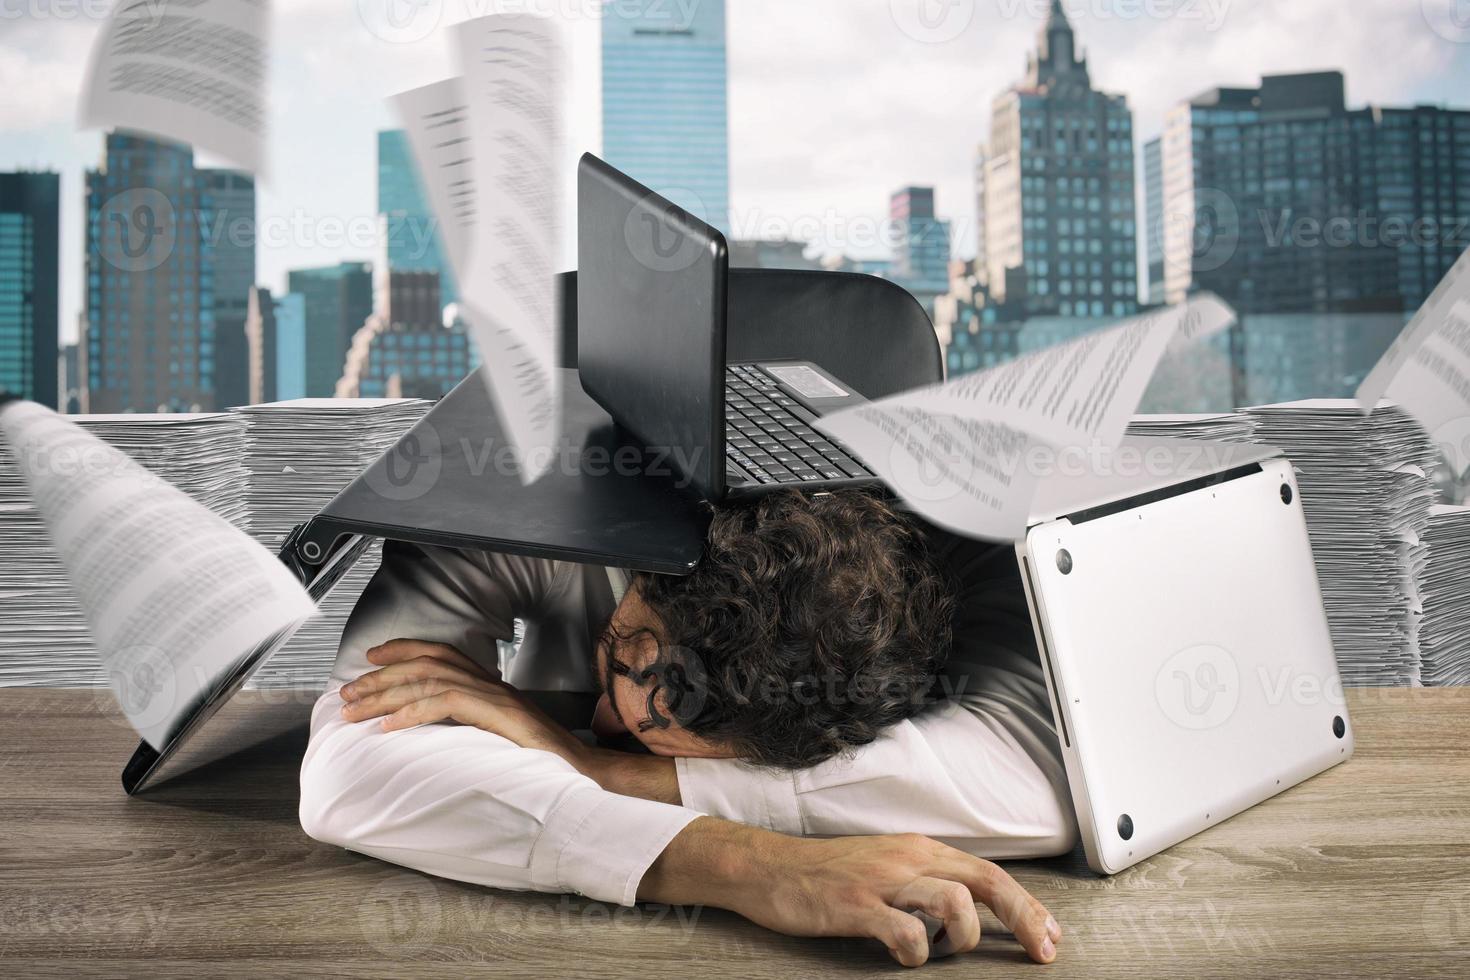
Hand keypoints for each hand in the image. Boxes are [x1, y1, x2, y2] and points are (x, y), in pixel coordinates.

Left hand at [339, 639, 591, 770]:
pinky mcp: (497, 713)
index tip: (370, 659)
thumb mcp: (497, 738)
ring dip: (385, 695)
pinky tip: (387, 727)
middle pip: (427, 663)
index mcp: (489, 685)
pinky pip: (445, 702)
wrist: (581, 772)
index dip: (402, 650)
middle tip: (346, 693)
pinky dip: (411, 712)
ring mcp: (494, 696)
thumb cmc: (542, 762)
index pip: (440, 652)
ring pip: (428, 680)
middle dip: (380, 676)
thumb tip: (431, 734)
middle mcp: (489, 683)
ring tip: (354, 711)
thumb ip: (470, 727)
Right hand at [641, 819, 1060, 967]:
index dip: (1026, 905)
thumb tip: (969, 911)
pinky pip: (904, 930)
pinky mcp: (856, 904)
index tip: (1049, 935)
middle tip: (1042, 951)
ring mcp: (882, 880)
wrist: (769, 868)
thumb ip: (925, 882)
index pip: (988, 873)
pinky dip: (915, 951)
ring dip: (962, 935)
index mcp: (920, 850)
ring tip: (944, 952)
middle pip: (985, 881)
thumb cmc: (828, 875)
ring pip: (953, 900)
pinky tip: (904, 956)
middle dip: (1024, 918)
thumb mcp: (886, 868)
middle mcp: (909, 858)